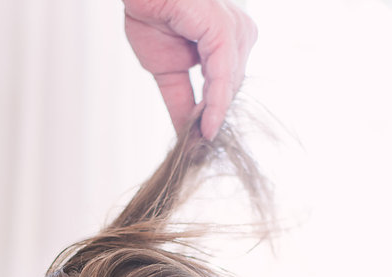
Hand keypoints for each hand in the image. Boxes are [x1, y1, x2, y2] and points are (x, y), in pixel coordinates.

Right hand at [123, 0, 256, 139]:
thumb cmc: (152, 15)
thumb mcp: (167, 71)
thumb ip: (181, 101)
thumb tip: (188, 133)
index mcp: (230, 41)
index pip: (227, 86)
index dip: (214, 114)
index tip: (202, 143)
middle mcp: (240, 34)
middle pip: (231, 88)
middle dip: (214, 117)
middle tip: (199, 146)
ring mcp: (234, 30)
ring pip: (229, 85)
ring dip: (214, 114)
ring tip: (199, 139)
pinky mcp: (223, 30)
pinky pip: (222, 75)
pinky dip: (215, 103)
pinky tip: (207, 124)